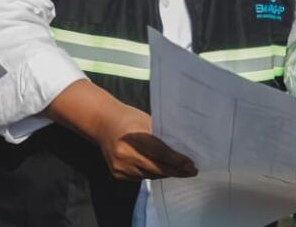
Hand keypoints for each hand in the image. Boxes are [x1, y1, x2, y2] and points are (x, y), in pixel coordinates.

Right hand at [45, 79, 196, 180]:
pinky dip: (153, 174)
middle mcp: (124, 155)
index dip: (177, 160)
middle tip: (192, 171)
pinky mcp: (117, 174)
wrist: (104, 124)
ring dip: (166, 173)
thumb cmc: (129, 118)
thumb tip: (183, 149)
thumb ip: (161, 136)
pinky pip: (141, 177)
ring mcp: (119, 167)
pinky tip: (163, 169)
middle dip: (176, 171)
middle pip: (156, 168)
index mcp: (133, 138)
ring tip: (180, 170)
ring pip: (150, 175)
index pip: (160, 153)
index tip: (191, 164)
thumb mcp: (147, 121)